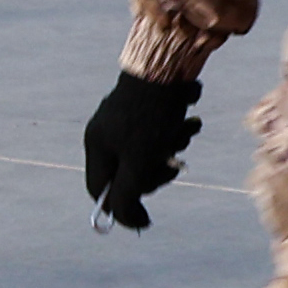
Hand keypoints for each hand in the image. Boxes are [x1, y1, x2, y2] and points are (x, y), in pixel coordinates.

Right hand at [80, 71, 200, 227]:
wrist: (170, 64)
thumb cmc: (150, 118)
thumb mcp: (137, 165)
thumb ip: (128, 197)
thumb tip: (131, 223)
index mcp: (98, 146)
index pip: (100, 191)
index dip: (123, 205)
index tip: (146, 214)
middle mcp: (109, 132)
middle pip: (131, 173)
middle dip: (157, 171)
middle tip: (172, 165)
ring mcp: (129, 118)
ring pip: (153, 151)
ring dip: (174, 146)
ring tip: (186, 129)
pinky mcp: (150, 106)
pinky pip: (164, 130)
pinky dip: (178, 128)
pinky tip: (189, 117)